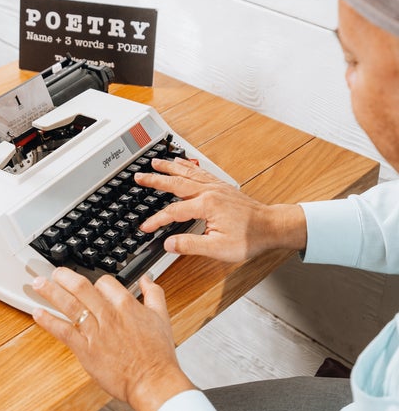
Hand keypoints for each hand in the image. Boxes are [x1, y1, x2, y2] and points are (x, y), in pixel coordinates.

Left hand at [32, 268, 193, 410]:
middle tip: (54, 272)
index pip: (105, 282)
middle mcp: (108, 314)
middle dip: (65, 277)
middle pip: (81, 287)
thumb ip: (154, 294)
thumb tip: (147, 279)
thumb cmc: (158, 355)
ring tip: (39, 284)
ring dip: (51, 292)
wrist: (152, 382)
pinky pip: (63, 331)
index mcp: (126, 304)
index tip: (90, 285)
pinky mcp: (86, 350)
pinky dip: (49, 321)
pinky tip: (38, 313)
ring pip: (69, 305)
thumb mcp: (161, 317)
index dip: (96, 282)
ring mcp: (95, 331)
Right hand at [135, 158, 306, 260]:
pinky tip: (182, 163)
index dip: (156, 220)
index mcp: (206, 206)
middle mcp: (209, 191)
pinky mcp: (222, 186)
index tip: (145, 227)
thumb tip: (169, 243)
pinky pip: (199, 171)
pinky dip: (187, 165)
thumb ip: (190, 245)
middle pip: (175, 182)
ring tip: (155, 161)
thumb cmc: (249, 238)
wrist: (271, 226)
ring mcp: (216, 186)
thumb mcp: (218, 249)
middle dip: (155, 179)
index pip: (173, 212)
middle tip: (139, 175)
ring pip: (187, 172)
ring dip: (169, 167)